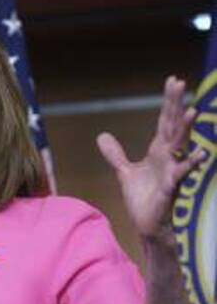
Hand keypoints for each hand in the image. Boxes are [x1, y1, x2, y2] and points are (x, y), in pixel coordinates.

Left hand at [96, 76, 206, 238]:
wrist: (147, 223)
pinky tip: (201, 155)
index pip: (165, 120)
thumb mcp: (125, 171)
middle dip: (176, 105)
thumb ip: (116, 154)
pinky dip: (191, 164)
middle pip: (173, 125)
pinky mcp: (171, 186)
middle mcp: (168, 156)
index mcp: (159, 150)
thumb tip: (102, 135)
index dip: (168, 101)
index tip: (172, 80)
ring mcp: (171, 170)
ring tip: (192, 111)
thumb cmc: (142, 198)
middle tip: (180, 82)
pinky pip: (183, 173)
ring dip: (186, 129)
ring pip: (180, 145)